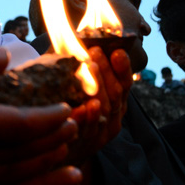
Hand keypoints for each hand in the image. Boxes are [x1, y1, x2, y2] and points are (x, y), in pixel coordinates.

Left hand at [66, 47, 132, 164]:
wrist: (61, 149)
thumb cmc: (67, 110)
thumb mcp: (72, 86)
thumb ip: (74, 65)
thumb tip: (67, 35)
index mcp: (115, 100)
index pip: (124, 81)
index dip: (122, 67)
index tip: (117, 50)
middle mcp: (114, 116)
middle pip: (116, 93)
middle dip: (107, 70)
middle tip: (95, 51)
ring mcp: (103, 132)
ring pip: (106, 109)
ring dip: (99, 87)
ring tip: (91, 68)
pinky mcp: (88, 145)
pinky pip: (90, 130)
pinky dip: (89, 117)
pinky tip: (86, 105)